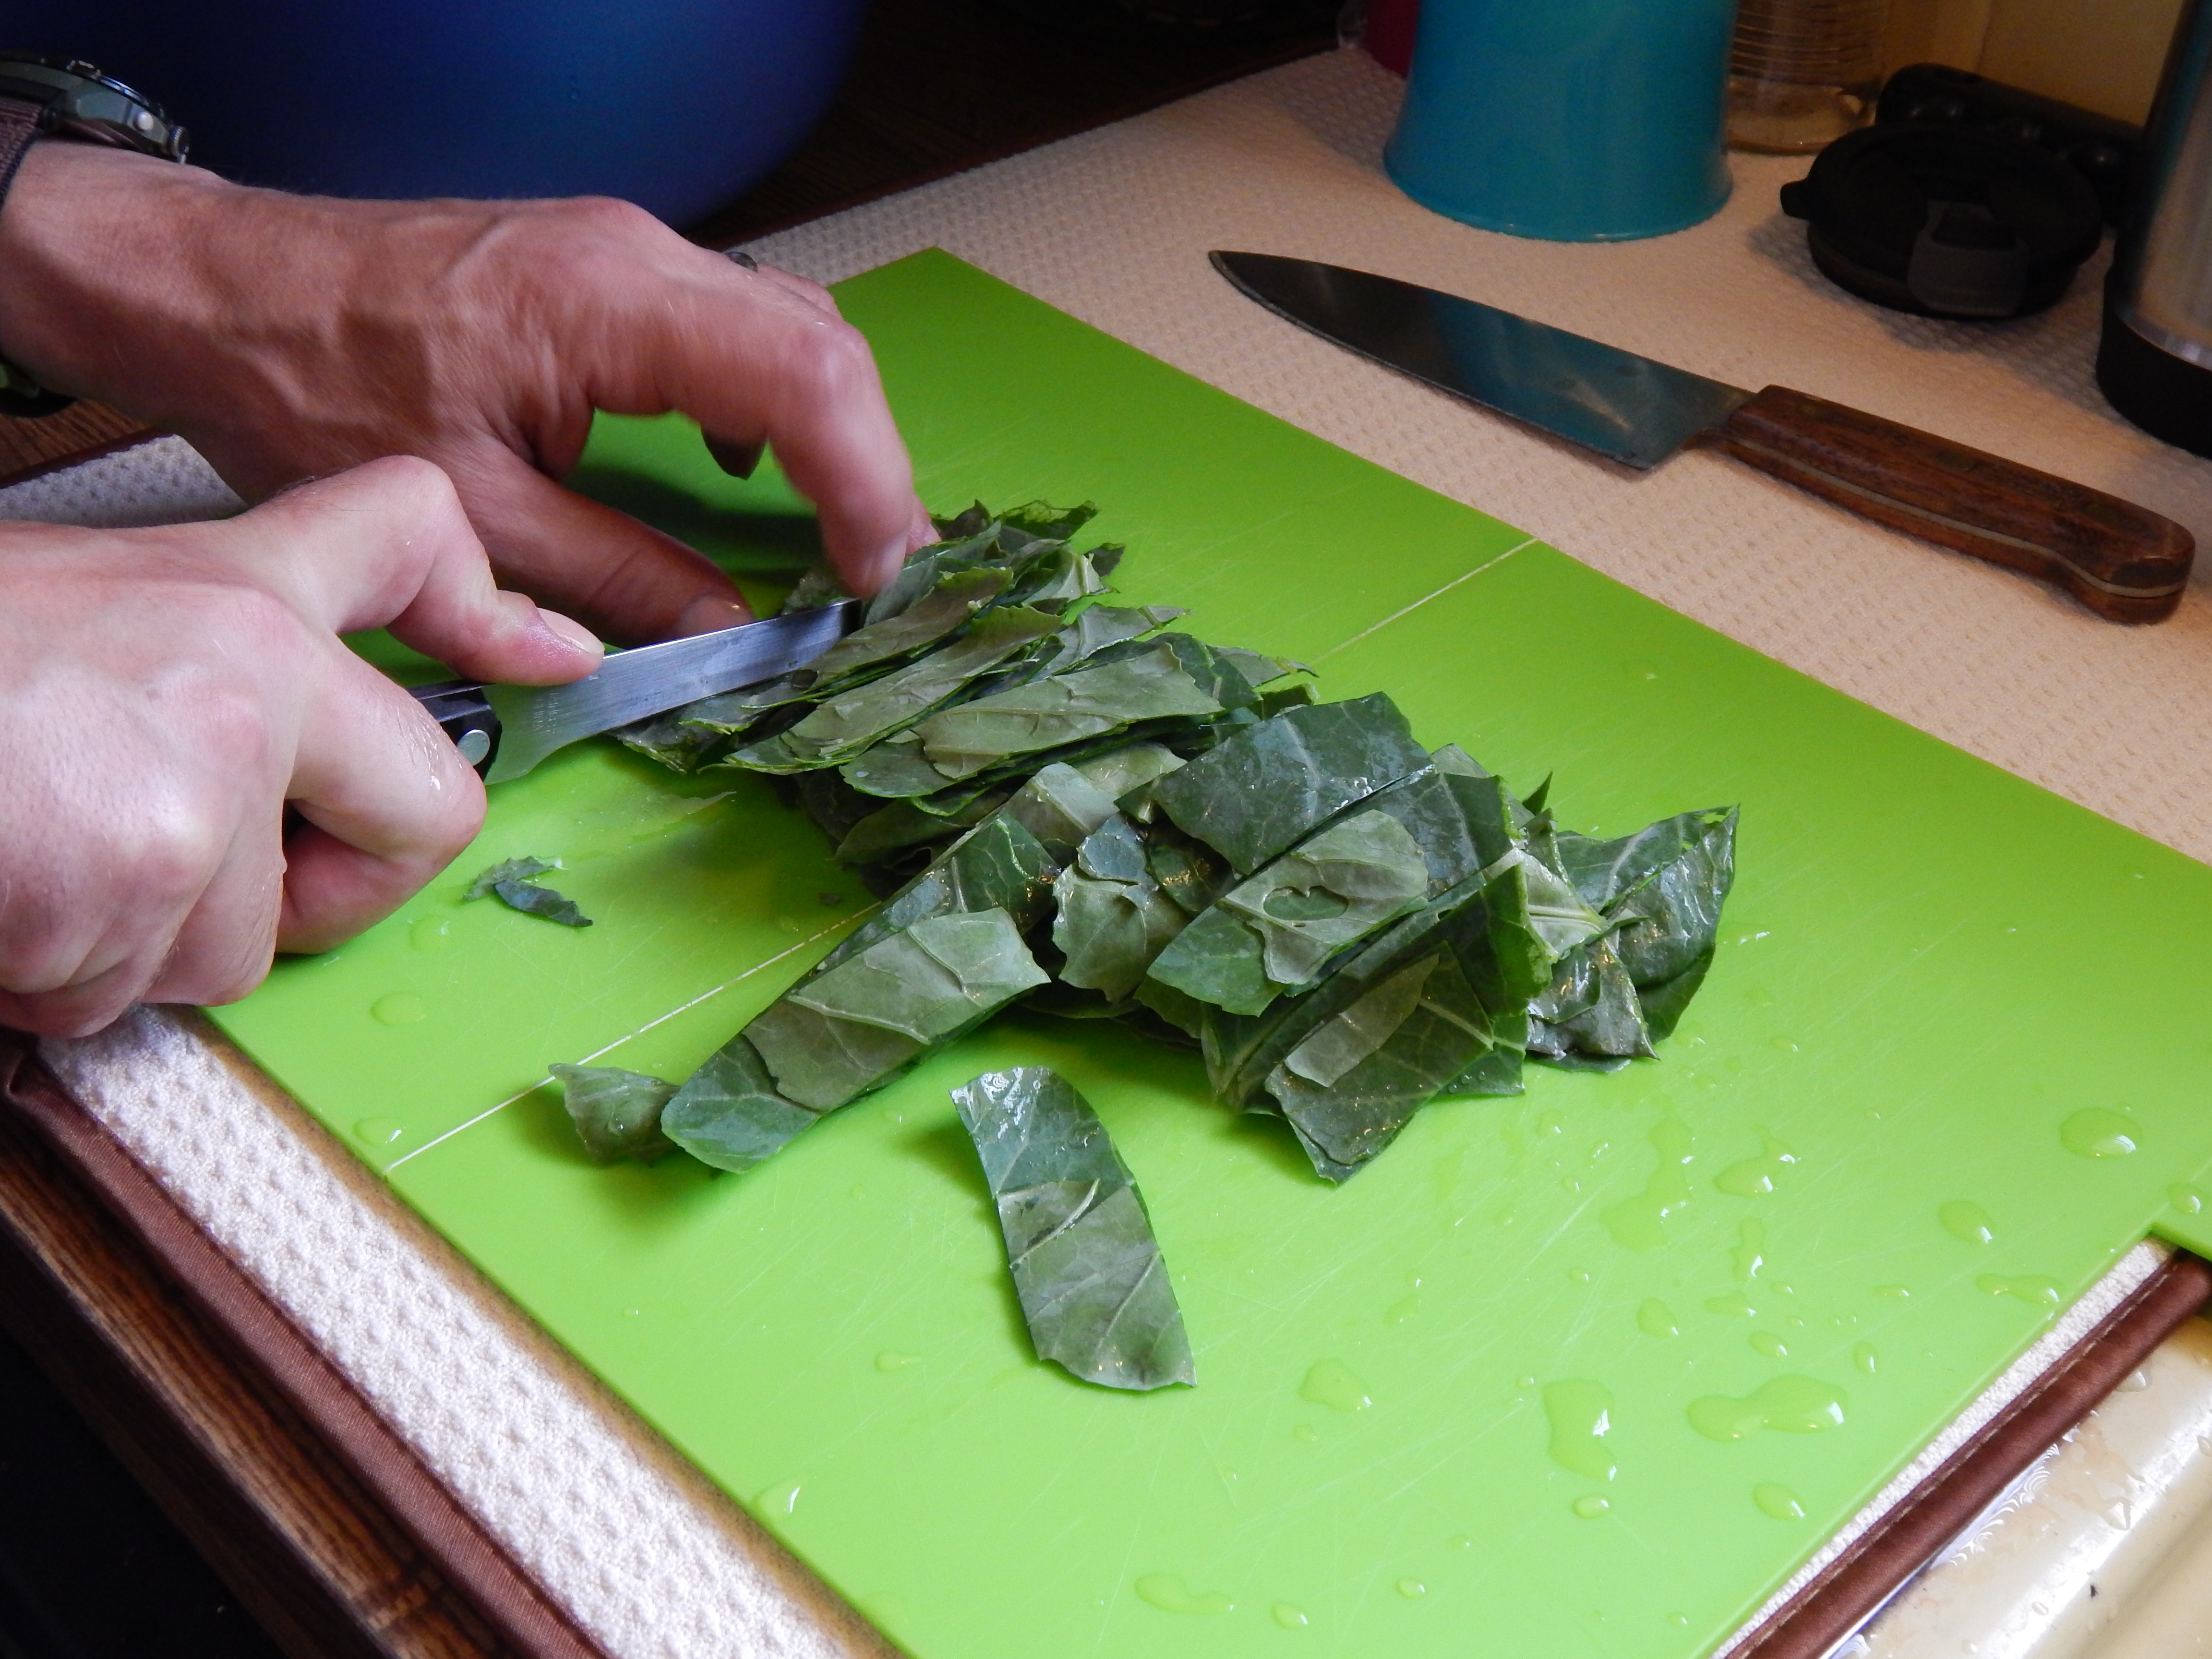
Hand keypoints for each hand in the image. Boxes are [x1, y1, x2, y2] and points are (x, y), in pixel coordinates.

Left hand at [0, 143, 934, 643]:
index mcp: (608, 306)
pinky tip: (747, 467)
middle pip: (821, 345)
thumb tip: (726, 630)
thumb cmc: (313, 386)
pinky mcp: (604, 266)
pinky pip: (733, 321)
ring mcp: (624, 248)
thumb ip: (616, 576)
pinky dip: (772, 398)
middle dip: (871, 465)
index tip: (877, 579)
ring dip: (830, 430)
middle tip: (877, 575)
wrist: (216, 290)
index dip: (868, 484)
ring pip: (789, 326)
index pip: (803, 378)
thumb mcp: (471, 514)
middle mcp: (636, 255)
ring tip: (838, 533)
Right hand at [0, 456, 599, 1036]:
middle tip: (186, 867)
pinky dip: (37, 978)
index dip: (491, 606)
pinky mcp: (130, 878)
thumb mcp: (69, 608)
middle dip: (323, 890)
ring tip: (14, 852)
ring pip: (232, 947)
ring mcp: (198, 777)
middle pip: (424, 819)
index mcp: (228, 587)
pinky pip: (115, 997)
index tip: (545, 654)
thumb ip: (192, 657)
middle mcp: (246, 666)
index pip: (413, 533)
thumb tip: (272, 760)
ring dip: (119, 943)